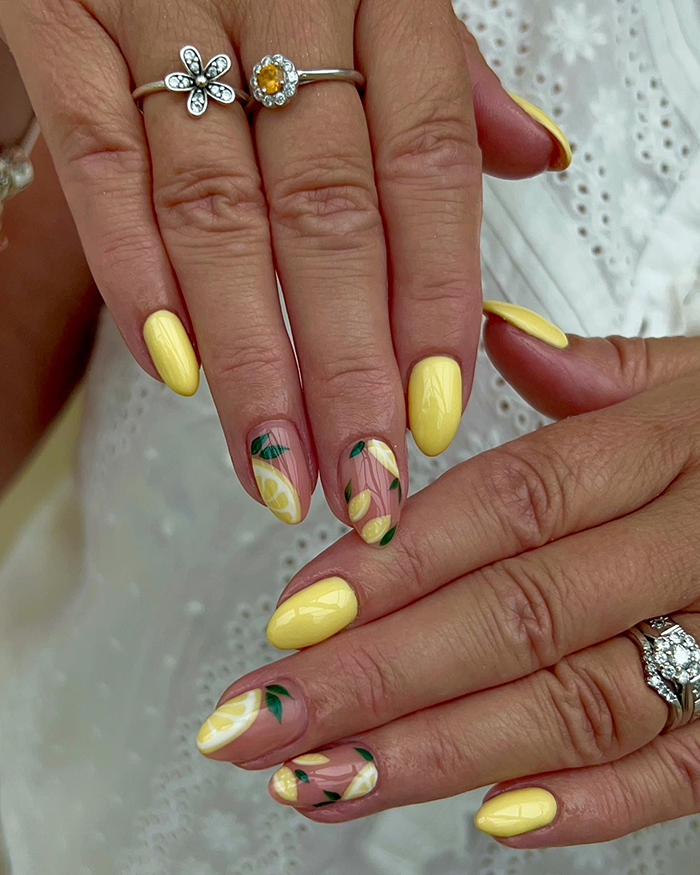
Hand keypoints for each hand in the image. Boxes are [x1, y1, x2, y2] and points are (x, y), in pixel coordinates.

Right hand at [0, 0, 568, 539]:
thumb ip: (450, 75)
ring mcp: (164, 12)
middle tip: (363, 473)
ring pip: (218, 214)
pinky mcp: (62, 24)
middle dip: (347, 366)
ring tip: (277, 459)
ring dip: (251, 355)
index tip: (434, 412)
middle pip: (328, 217)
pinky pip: (100, 162)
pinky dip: (135, 269)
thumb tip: (529, 154)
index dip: (433, 302)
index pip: (427, 169)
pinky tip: (174, 367)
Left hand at [196, 307, 699, 845]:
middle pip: (514, 614)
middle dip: (375, 679)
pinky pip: (691, 766)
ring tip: (329, 780)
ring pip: (578, 700)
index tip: (290, 620)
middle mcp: (699, 538)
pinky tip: (493, 819)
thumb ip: (602, 369)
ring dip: (442, 750)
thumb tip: (500, 340)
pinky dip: (595, 798)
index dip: (390, 567)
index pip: (504, 507)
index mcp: (670, 441)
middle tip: (264, 724)